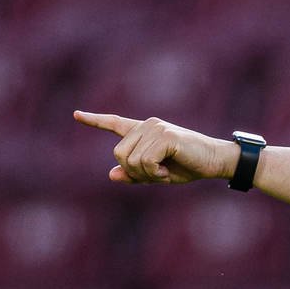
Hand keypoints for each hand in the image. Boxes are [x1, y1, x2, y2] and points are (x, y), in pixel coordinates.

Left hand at [73, 110, 238, 184]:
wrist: (213, 161)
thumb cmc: (186, 166)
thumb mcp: (156, 174)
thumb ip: (134, 174)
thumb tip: (111, 174)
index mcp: (143, 132)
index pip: (115, 123)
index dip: (94, 121)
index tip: (76, 114)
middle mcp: (147, 125)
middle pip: (119, 154)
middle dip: (135, 172)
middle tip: (156, 174)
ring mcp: (155, 128)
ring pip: (131, 160)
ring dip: (147, 174)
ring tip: (165, 171)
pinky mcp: (165, 136)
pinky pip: (145, 162)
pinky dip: (155, 173)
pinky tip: (168, 171)